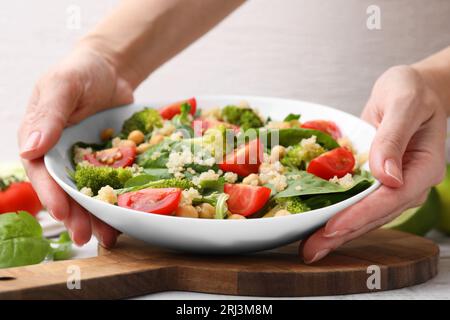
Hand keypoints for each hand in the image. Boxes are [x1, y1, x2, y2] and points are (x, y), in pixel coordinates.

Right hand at [18, 45, 133, 246]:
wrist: (112, 69)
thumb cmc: (80, 71)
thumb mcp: (62, 86)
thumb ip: (49, 115)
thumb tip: (29, 148)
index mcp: (40, 139)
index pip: (42, 172)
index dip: (50, 194)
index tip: (62, 212)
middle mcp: (60, 154)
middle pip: (65, 190)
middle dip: (75, 214)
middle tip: (86, 236)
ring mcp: (85, 159)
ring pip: (89, 192)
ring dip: (96, 215)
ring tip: (107, 236)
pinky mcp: (108, 160)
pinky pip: (112, 182)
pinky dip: (117, 199)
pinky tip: (126, 216)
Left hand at [300, 65, 447, 262]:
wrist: (409, 90)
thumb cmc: (411, 90)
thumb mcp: (404, 103)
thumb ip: (394, 136)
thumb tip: (387, 176)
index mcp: (422, 168)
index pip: (390, 199)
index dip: (360, 215)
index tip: (333, 227)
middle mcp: (408, 184)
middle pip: (375, 216)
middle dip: (342, 233)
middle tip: (311, 250)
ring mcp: (391, 185)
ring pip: (364, 214)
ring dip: (336, 232)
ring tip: (309, 247)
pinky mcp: (374, 181)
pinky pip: (355, 201)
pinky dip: (336, 213)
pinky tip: (316, 224)